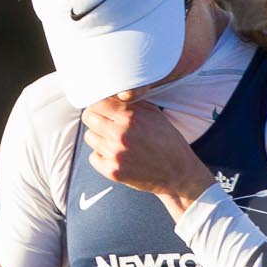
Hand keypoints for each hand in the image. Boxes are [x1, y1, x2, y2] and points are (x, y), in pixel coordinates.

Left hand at [81, 96, 215, 216]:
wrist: (177, 172)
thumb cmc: (166, 139)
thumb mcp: (153, 114)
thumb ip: (130, 103)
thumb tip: (109, 95)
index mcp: (129, 117)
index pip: (97, 104)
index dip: (100, 106)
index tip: (104, 110)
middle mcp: (119, 134)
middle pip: (89, 118)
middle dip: (97, 119)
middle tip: (107, 124)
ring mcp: (114, 154)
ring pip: (89, 137)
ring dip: (99, 138)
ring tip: (115, 141)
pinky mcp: (112, 171)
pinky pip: (93, 157)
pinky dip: (102, 155)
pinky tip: (117, 155)